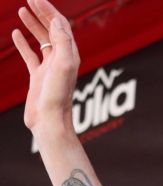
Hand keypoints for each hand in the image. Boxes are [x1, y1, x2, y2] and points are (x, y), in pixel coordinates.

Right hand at [12, 0, 79, 135]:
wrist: (49, 121)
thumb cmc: (57, 96)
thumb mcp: (62, 65)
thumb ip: (62, 42)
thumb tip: (57, 21)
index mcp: (70, 55)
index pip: (61, 26)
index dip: (49, 10)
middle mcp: (62, 59)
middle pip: (53, 30)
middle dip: (42, 13)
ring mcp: (49, 68)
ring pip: (42, 40)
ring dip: (33, 24)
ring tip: (22, 11)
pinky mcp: (38, 77)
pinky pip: (31, 55)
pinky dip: (23, 43)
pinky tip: (15, 33)